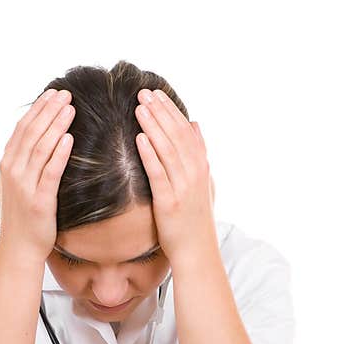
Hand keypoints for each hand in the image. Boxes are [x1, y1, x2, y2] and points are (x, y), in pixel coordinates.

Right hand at [0, 88, 74, 259]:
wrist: (19, 249)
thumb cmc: (22, 217)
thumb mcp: (16, 185)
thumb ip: (22, 164)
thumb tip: (33, 142)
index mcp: (7, 165)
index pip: (22, 129)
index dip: (38, 109)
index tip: (52, 93)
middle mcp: (12, 171)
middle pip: (31, 133)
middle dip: (49, 110)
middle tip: (66, 93)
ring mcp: (24, 185)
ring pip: (40, 148)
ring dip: (56, 125)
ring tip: (70, 108)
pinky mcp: (39, 200)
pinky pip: (50, 172)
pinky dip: (59, 154)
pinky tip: (69, 138)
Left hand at [134, 88, 216, 264]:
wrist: (197, 252)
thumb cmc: (195, 219)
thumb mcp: (204, 182)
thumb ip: (199, 153)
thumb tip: (195, 124)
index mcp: (201, 166)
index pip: (185, 131)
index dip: (170, 110)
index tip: (156, 93)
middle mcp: (195, 173)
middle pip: (176, 135)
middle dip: (160, 112)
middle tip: (143, 92)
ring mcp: (183, 187)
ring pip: (167, 149)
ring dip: (153, 126)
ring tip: (139, 107)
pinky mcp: (170, 202)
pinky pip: (158, 173)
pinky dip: (150, 154)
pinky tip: (139, 138)